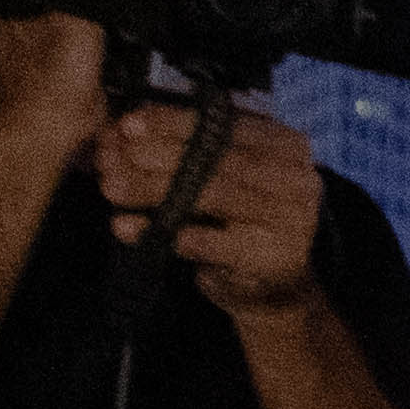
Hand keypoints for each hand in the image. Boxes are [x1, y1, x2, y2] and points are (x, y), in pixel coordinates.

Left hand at [94, 102, 328, 314]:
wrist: (274, 286)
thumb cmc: (242, 220)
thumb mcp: (227, 176)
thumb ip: (193, 149)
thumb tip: (126, 128)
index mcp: (286, 146)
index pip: (226, 126)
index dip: (174, 122)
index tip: (129, 123)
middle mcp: (297, 179)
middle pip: (219, 158)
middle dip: (159, 154)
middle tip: (113, 154)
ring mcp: (290, 221)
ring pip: (214, 194)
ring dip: (155, 189)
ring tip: (112, 188)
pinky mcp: (272, 259)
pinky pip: (211, 242)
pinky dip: (166, 233)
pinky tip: (128, 228)